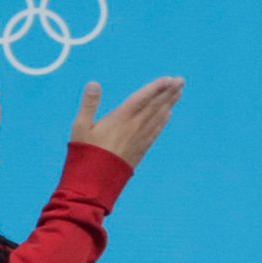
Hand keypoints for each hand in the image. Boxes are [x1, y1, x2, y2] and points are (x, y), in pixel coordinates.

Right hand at [69, 76, 183, 168]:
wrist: (94, 183)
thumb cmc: (85, 153)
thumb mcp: (80, 126)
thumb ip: (89, 104)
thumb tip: (94, 83)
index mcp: (120, 119)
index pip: (142, 98)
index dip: (156, 88)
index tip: (168, 79)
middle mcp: (134, 127)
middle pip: (155, 106)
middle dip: (168, 92)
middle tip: (181, 80)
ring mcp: (139, 139)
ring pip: (158, 118)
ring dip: (169, 104)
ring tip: (178, 93)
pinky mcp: (140, 150)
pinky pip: (155, 132)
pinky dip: (162, 121)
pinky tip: (168, 115)